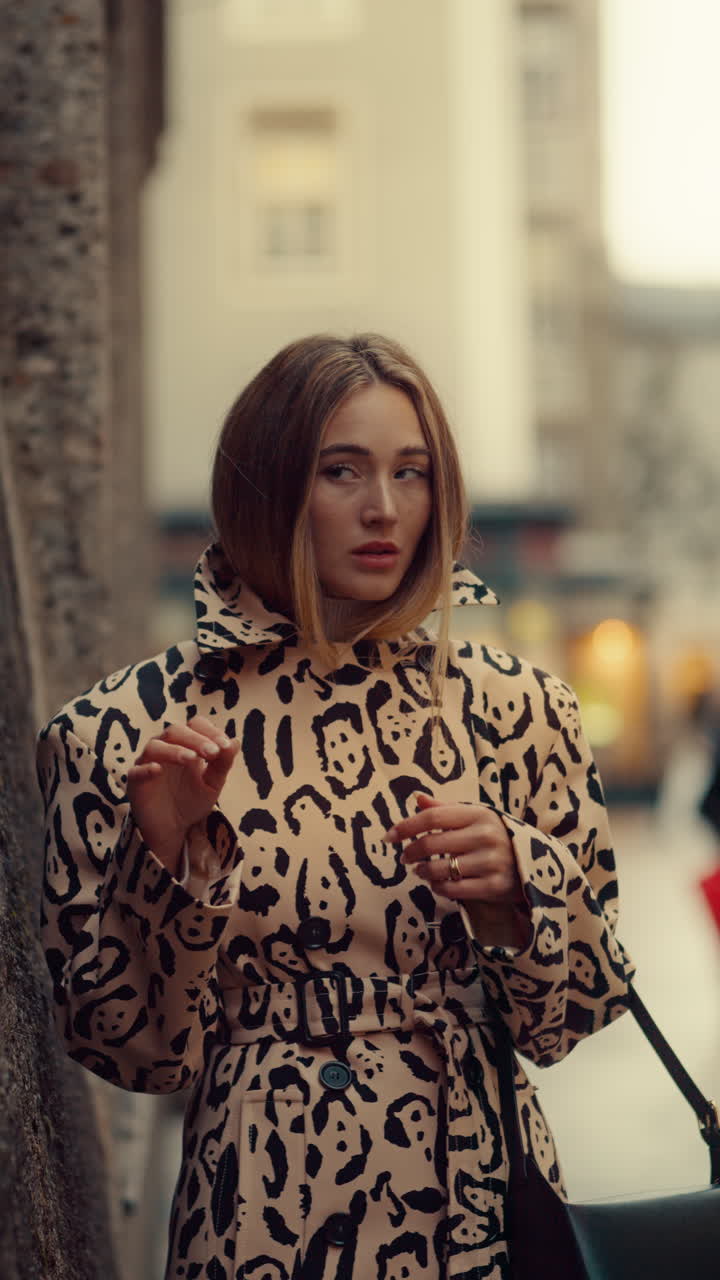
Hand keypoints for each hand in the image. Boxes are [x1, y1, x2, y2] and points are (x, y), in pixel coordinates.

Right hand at [126, 715, 239, 873]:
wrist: (173, 829)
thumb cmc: (192, 801)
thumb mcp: (213, 784)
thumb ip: (222, 764)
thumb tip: (235, 741)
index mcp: (185, 745)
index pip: (195, 725)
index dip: (210, 731)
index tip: (225, 746)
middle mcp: (165, 749)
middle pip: (175, 731)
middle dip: (196, 739)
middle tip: (213, 753)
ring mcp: (148, 763)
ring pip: (155, 746)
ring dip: (175, 750)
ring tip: (193, 760)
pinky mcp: (135, 782)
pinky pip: (136, 771)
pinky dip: (146, 768)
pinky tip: (157, 770)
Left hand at [384, 792, 530, 945]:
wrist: (536, 864)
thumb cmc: (497, 837)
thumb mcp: (477, 817)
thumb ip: (446, 809)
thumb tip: (417, 798)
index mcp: (480, 814)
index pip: (433, 817)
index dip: (406, 826)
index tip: (390, 836)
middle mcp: (485, 836)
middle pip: (432, 843)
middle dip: (411, 852)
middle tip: (404, 858)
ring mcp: (491, 862)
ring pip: (440, 869)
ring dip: (423, 872)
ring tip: (420, 871)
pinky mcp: (494, 887)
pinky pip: (452, 889)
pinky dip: (438, 888)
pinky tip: (437, 884)